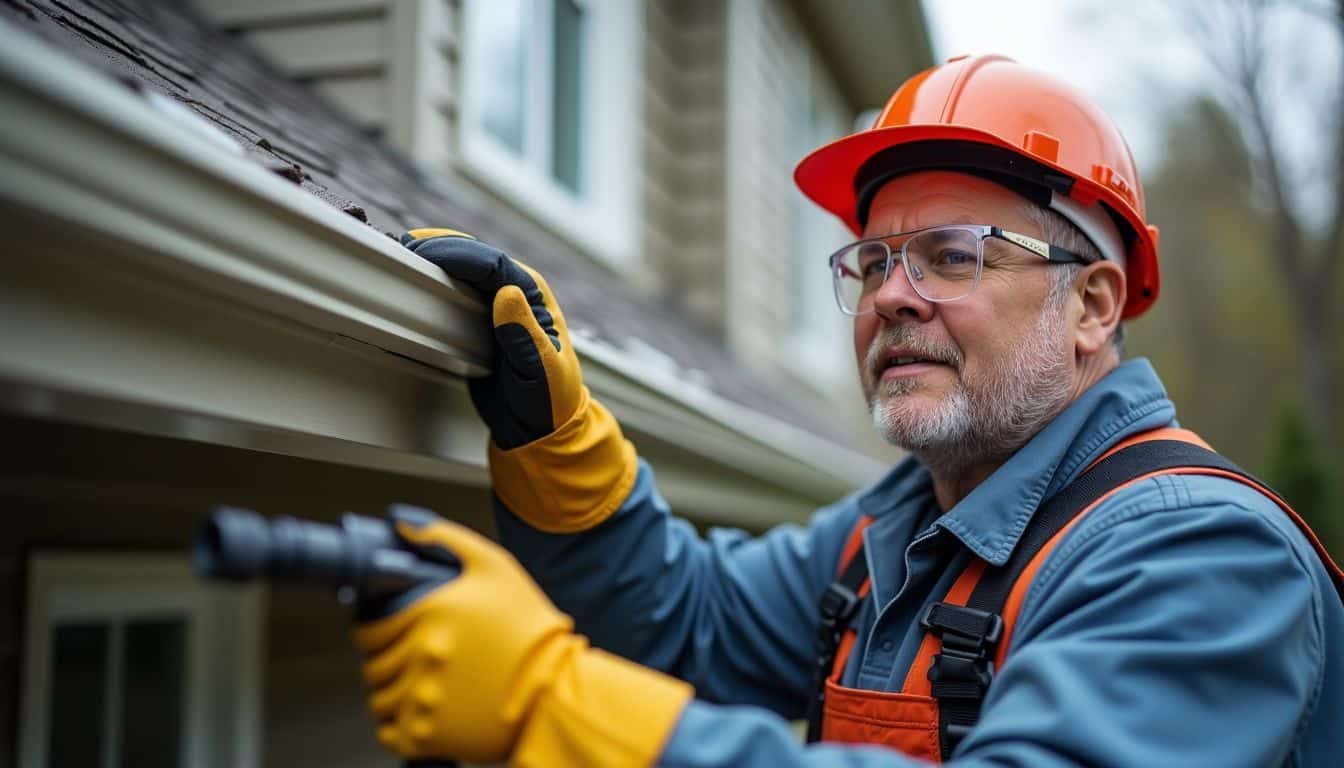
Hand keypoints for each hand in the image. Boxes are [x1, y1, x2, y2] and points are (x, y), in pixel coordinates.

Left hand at [353, 512, 692, 765]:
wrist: (557, 689)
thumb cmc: (531, 629)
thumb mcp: (496, 566)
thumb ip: (444, 538)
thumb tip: (401, 523)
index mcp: (431, 614)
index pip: (368, 628)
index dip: (372, 628)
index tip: (384, 631)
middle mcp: (421, 657)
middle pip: (372, 665)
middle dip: (386, 659)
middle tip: (410, 657)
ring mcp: (423, 700)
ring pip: (379, 699)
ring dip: (393, 692)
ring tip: (423, 684)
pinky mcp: (428, 737)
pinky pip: (389, 733)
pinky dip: (400, 725)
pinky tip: (425, 711)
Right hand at [401, 229, 580, 448]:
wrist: (542, 423)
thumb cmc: (549, 399)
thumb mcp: (540, 371)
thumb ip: (523, 334)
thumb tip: (506, 293)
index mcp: (535, 296)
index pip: (492, 263)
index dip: (455, 254)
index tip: (422, 252)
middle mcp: (518, 291)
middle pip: (474, 256)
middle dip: (439, 248)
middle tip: (403, 249)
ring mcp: (499, 302)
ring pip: (464, 267)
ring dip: (435, 258)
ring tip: (402, 256)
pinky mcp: (482, 316)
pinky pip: (457, 288)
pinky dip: (436, 279)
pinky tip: (416, 278)